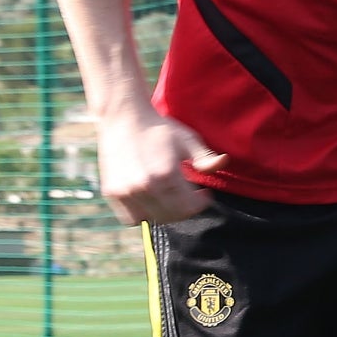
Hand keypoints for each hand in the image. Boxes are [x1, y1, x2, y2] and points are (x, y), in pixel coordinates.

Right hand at [97, 111, 222, 225]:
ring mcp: (126, 191)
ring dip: (166, 212)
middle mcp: (145, 186)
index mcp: (166, 174)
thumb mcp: (187, 140)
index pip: (190, 206)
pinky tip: (151, 200)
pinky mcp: (112, 192)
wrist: (124, 117)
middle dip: (186, 208)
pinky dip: (143, 214)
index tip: (203, 192)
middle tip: (189, 195)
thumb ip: (205, 158)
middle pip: (173, 215)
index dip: (201, 202)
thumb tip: (224, 162)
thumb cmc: (159, 128)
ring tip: (170, 197)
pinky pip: (131, 218)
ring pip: (153, 218)